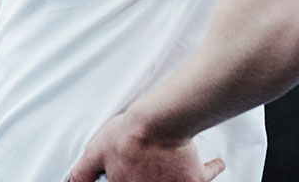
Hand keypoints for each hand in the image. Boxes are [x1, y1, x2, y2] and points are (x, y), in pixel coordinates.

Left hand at [67, 112, 224, 181]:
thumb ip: (83, 172)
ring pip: (178, 181)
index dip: (132, 177)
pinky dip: (211, 168)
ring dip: (178, 174)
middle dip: (154, 175)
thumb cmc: (126, 136)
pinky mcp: (195, 179)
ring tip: (179, 166)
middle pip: (154, 181)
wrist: (156, 123)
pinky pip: (207, 174)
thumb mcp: (95, 152)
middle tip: (155, 166)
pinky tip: (215, 163)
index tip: (140, 173)